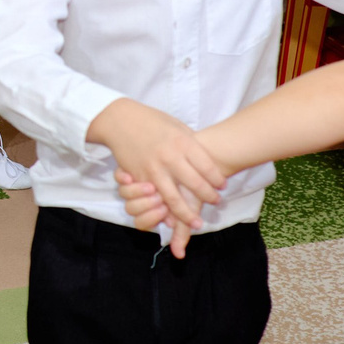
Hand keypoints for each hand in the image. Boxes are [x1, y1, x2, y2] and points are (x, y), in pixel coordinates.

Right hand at [87, 99, 227, 255]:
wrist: (121, 121)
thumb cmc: (152, 121)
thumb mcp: (177, 126)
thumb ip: (191, 143)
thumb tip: (207, 158)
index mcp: (182, 142)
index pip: (207, 167)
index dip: (217, 179)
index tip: (222, 186)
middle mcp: (169, 157)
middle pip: (195, 184)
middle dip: (209, 197)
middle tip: (216, 202)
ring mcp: (153, 169)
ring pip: (174, 199)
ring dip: (188, 214)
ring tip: (197, 222)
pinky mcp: (139, 178)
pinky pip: (154, 200)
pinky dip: (164, 212)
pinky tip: (173, 219)